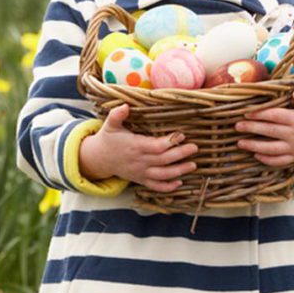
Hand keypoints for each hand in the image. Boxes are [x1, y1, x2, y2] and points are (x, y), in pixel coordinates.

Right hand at [79, 104, 197, 191]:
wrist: (99, 158)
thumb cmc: (108, 139)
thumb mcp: (110, 124)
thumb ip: (117, 115)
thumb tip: (126, 106)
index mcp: (135, 146)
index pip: (156, 146)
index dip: (170, 142)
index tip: (181, 135)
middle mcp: (139, 161)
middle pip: (163, 160)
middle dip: (180, 154)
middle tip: (194, 148)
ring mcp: (140, 172)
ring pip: (162, 175)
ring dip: (179, 171)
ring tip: (193, 165)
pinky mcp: (140, 179)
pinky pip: (155, 186)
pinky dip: (167, 187)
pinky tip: (179, 183)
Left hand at [234, 90, 293, 165]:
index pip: (275, 116)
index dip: (260, 114)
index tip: (246, 113)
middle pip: (270, 131)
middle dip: (252, 129)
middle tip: (237, 126)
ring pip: (272, 149)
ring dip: (255, 147)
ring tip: (240, 143)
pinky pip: (280, 160)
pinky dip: (268, 160)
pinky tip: (255, 155)